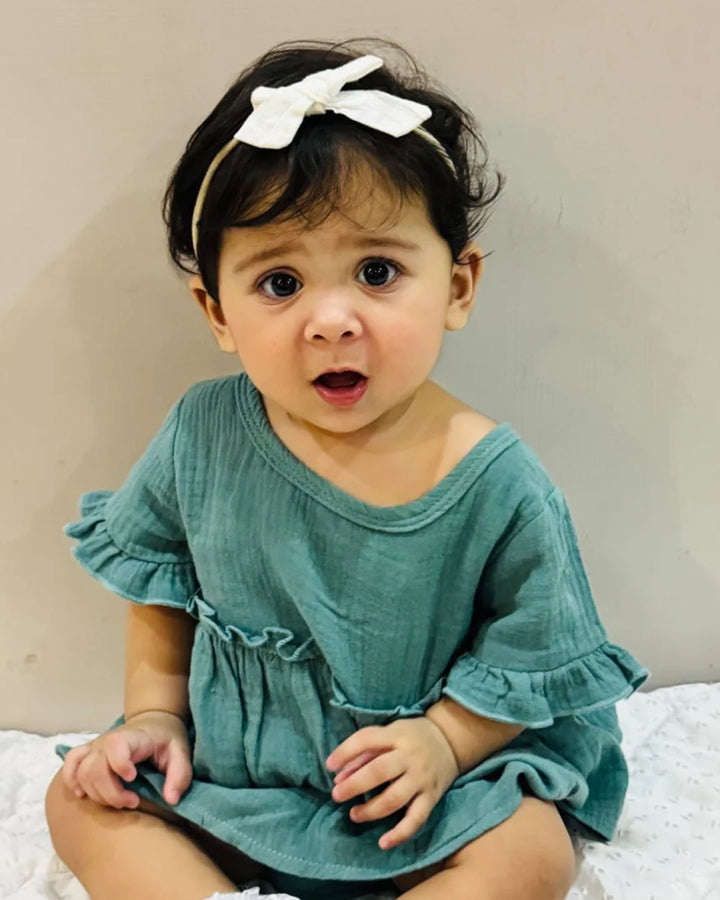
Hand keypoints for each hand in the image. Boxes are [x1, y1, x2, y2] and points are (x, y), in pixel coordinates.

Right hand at [61, 710, 191, 809]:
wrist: (154, 722)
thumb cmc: (167, 739)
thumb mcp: (181, 753)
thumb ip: (180, 775)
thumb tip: (171, 800)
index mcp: (134, 737)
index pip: (116, 745)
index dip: (119, 764)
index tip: (133, 778)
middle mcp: (108, 740)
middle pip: (94, 768)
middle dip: (111, 793)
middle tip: (132, 801)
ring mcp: (96, 746)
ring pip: (81, 773)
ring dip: (97, 794)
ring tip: (119, 801)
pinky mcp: (88, 753)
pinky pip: (70, 764)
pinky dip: (72, 781)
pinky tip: (83, 794)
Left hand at [326, 716, 459, 849]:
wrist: (450, 741)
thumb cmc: (411, 737)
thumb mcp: (389, 734)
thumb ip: (364, 753)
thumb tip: (339, 777)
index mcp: (396, 736)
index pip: (367, 740)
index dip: (345, 752)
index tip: (329, 766)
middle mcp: (410, 757)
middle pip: (380, 772)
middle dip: (355, 785)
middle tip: (336, 795)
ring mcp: (422, 779)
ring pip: (395, 798)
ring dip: (371, 810)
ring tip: (354, 814)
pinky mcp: (432, 798)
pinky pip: (416, 819)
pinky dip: (400, 833)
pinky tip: (383, 843)